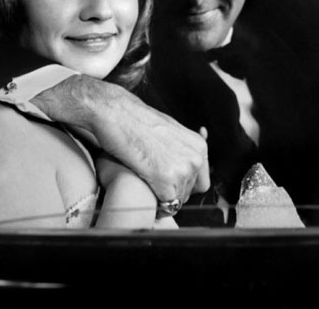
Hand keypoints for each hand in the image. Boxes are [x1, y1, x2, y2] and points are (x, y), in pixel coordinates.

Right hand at [31, 75, 209, 204]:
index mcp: (199, 146)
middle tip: (152, 180)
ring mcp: (182, 169)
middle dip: (171, 192)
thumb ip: (181, 151)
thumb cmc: (136, 121)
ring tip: (145, 177)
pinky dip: (153, 202)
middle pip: (189, 193)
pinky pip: (165, 205)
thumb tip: (181, 167)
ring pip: (177, 201)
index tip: (169, 182)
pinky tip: (142, 185)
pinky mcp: (166, 179)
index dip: (183, 186)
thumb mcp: (169, 132)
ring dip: (161, 195)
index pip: (201, 182)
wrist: (117, 114)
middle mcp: (195, 158)